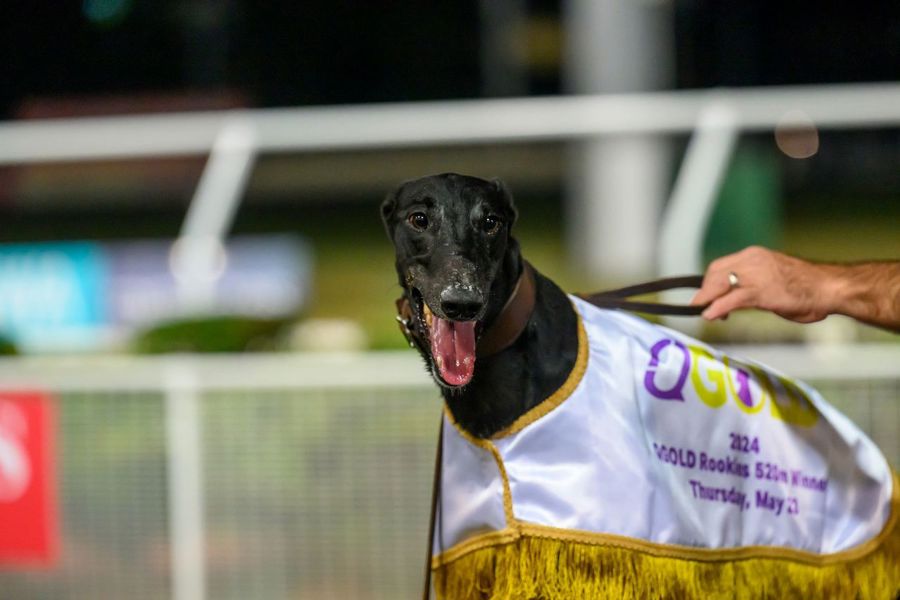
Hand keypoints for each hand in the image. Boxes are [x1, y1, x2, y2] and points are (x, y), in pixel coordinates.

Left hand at [691, 246, 833, 323]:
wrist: (830, 287)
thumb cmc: (807, 286)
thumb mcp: (773, 277)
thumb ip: (754, 282)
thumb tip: (736, 295)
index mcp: (755, 255)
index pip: (721, 265)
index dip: (709, 281)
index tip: (705, 294)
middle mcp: (753, 260)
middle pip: (716, 273)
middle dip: (706, 291)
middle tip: (702, 306)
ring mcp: (757, 275)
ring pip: (720, 284)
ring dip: (707, 299)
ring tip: (704, 312)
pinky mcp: (762, 291)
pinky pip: (732, 299)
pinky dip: (717, 308)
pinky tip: (710, 315)